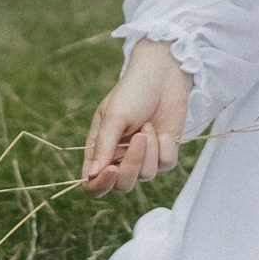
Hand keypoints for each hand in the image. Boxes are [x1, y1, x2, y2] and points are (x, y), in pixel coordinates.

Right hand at [81, 39, 192, 194]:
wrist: (164, 74)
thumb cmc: (133, 90)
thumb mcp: (114, 115)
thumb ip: (104, 145)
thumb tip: (91, 175)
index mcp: (100, 150)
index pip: (93, 184)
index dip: (100, 185)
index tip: (112, 170)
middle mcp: (121, 157)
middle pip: (122, 185)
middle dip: (132, 164)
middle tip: (139, 136)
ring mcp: (144, 157)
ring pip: (146, 176)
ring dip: (150, 149)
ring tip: (148, 125)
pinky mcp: (165, 152)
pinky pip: (166, 164)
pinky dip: (165, 146)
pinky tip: (162, 130)